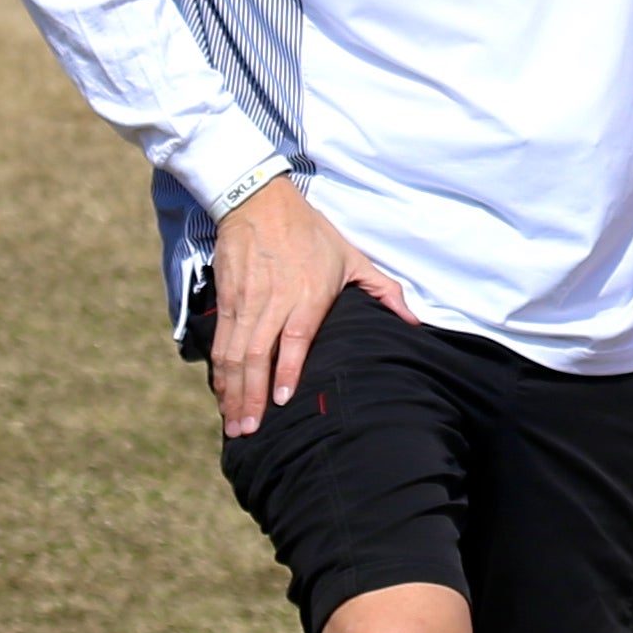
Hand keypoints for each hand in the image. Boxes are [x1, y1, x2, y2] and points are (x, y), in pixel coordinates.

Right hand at [210, 176, 413, 439]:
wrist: (258, 201)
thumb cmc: (310, 232)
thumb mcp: (351, 256)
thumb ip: (382, 290)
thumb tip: (414, 321)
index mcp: (307, 293)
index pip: (293, 338)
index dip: (285, 370)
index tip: (281, 401)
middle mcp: (273, 301)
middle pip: (256, 355)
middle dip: (250, 397)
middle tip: (249, 431)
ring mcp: (246, 302)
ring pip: (234, 354)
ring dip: (232, 391)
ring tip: (235, 424)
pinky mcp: (227, 300)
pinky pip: (220, 342)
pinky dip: (219, 372)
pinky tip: (222, 395)